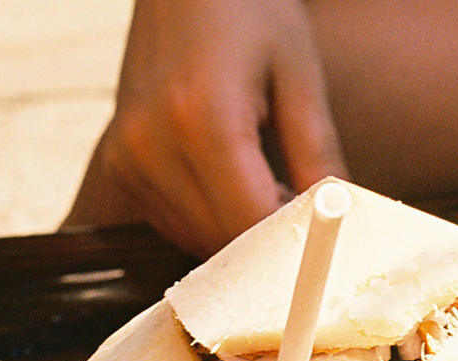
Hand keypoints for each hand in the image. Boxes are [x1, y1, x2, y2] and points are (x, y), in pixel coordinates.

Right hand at [66, 0, 348, 256]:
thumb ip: (317, 154)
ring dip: (239, 232)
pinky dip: (210, 220)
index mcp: (200, 118)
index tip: (324, 232)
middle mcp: (150, 145)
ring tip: (268, 183)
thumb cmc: (249, 13)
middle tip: (301, 205)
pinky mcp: (119, 166)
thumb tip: (338, 222)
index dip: (294, 238)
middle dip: (269, 237)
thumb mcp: (299, 74)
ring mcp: (127, 159)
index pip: (252, 221)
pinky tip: (234, 183)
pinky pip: (173, 224)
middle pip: (223, 238)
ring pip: (197, 240)